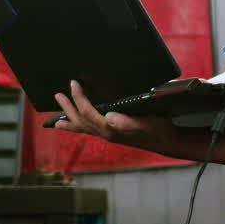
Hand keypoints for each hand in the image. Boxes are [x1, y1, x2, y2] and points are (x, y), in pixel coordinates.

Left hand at [53, 80, 178, 152]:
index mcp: (112, 129)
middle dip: (68, 109)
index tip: (74, 83)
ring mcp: (109, 135)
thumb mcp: (146, 123)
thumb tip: (110, 117)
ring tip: (57, 119)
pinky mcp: (113, 134)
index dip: (79, 98)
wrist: (168, 140)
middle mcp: (107, 133)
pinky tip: (78, 125)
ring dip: (69, 120)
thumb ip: (128, 122)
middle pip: (80, 121)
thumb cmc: (158, 130)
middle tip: (58, 95)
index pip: (89, 113)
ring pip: (83, 128)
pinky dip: (80, 127)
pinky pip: (91, 130)